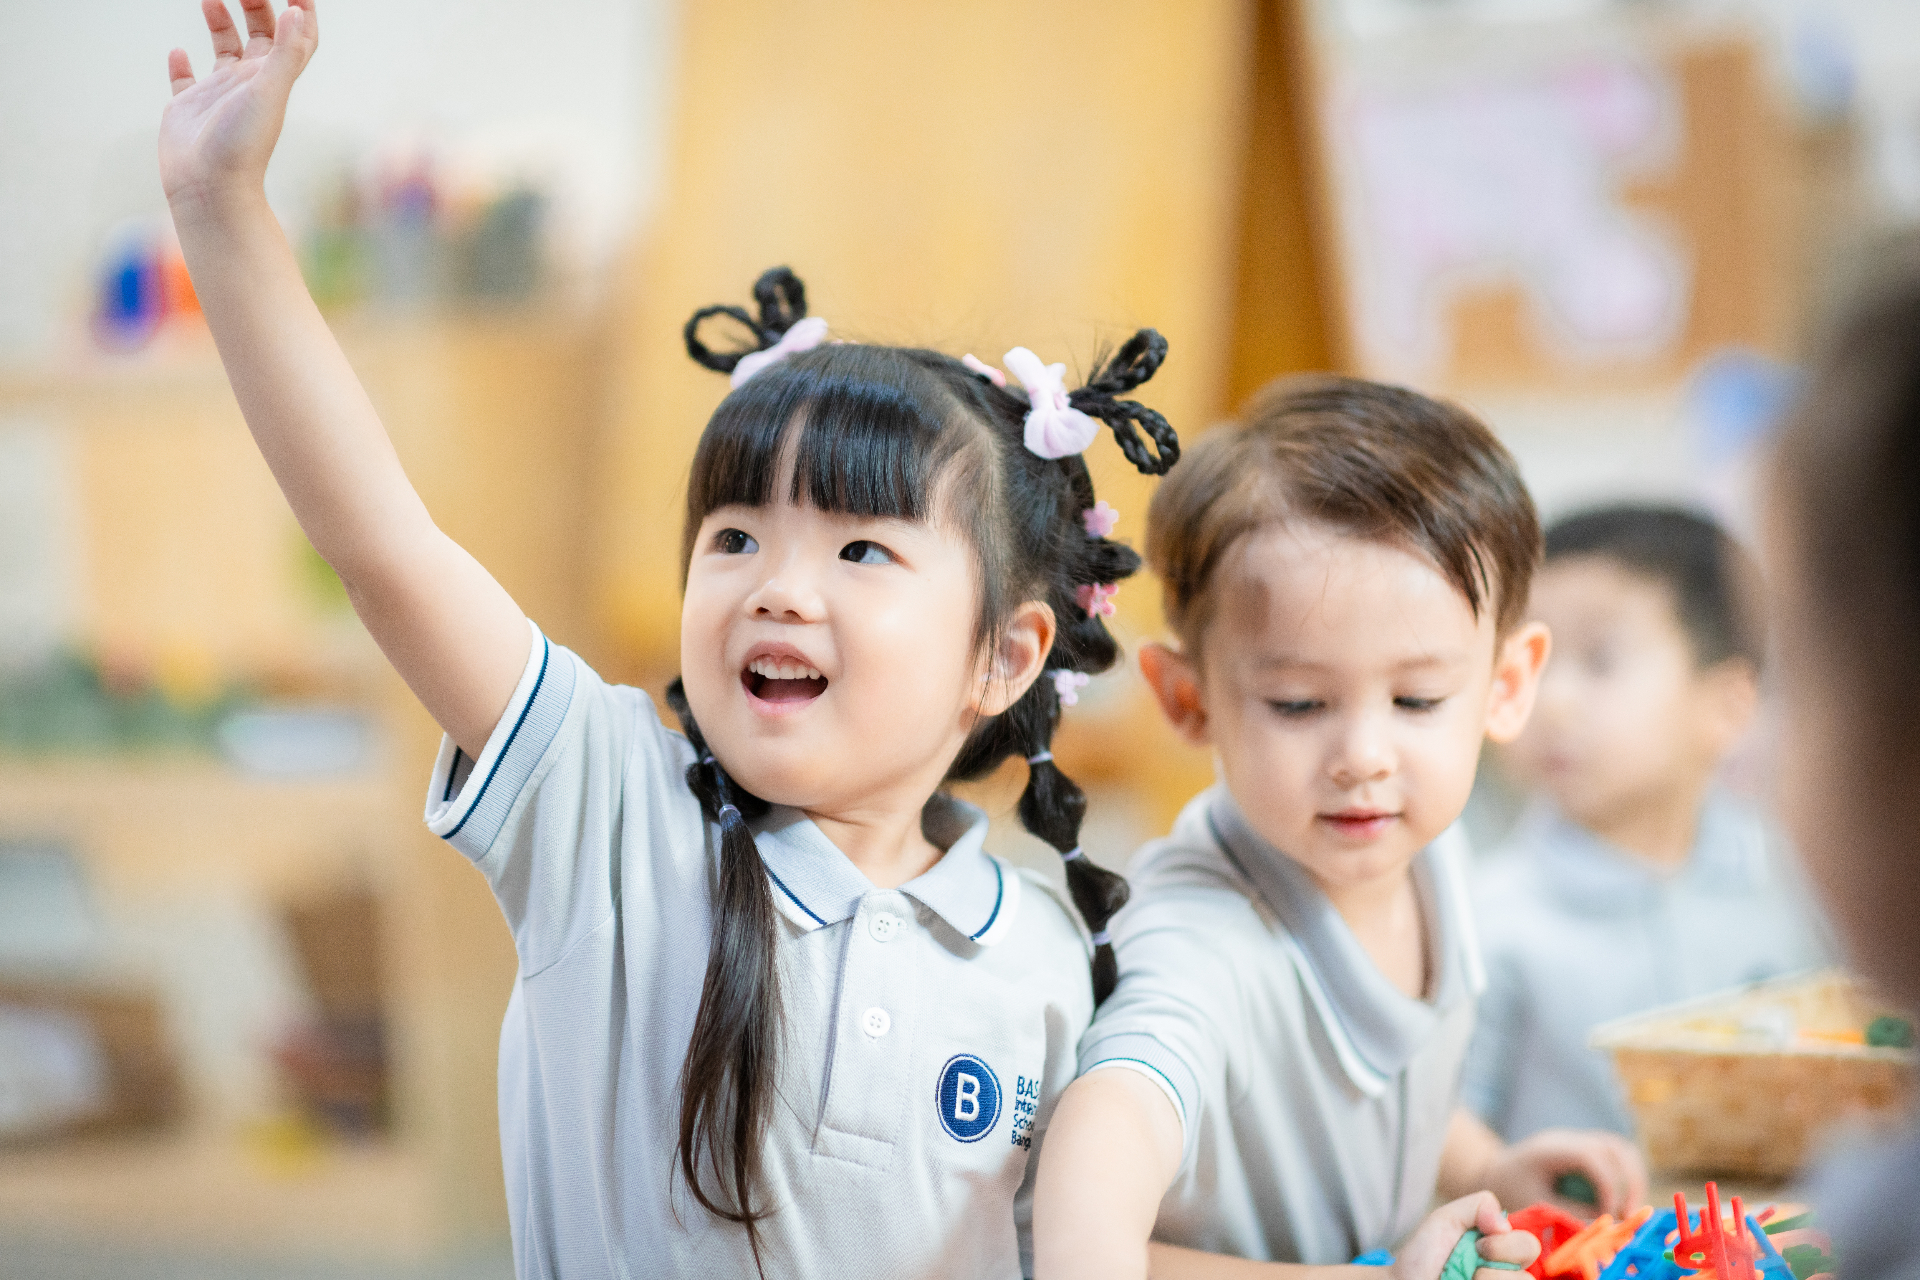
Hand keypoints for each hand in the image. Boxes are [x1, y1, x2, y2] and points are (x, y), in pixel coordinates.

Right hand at [161, 0, 318, 208]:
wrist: (210, 188)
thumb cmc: (242, 144)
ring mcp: (218, 96)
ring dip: (219, 22)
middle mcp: (248, 84)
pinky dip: (181, 66)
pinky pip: (185, 81)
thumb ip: (285, 52)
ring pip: (223, 50)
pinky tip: (177, 51)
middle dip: (254, 4)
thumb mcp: (269, 92)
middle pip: (259, 35)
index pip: (295, 38)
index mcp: (272, 79)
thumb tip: (296, 10)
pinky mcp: (187, 109)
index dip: (301, 12)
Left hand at [1391, 1193, 1538, 1279]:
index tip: (1478, 1244)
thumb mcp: (1447, 1219)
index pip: (1529, 1246)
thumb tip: (1504, 1224)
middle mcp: (1507, 1274)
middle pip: (1529, 1275)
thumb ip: (1478, 1205)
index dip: (1505, 1244)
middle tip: (1471, 1268)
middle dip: (1498, 1265)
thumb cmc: (1425, 1255)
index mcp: (1502, 1251)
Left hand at [1479, 1128, 1646, 1219]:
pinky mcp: (1586, 1149)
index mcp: (1551, 1148)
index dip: (1608, 1186)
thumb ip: (1568, 1210)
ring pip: (1621, 1149)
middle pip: (1614, 1148)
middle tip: (1629, 1216)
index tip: (1610, 1215)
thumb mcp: (1534, 1202)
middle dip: (1629, 1183)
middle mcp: (1569, 1138)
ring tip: (1630, 1211)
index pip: (1592, 1157)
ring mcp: (1579, 1140)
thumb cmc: (1511, 1188)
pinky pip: (1617, 1156)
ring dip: (1633, 1179)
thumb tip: (1604, 1222)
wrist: (1497, 1171)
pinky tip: (1623, 1203)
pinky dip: (1627, 1177)